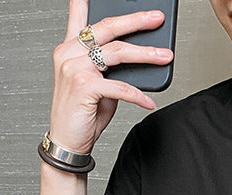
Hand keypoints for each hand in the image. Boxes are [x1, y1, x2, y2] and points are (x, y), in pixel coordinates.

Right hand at [48, 0, 174, 153]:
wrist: (66, 142)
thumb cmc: (80, 116)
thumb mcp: (95, 86)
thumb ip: (108, 69)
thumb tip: (134, 62)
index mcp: (69, 49)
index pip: (79, 14)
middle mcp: (69, 53)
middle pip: (108, 28)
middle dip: (136, 21)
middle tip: (156, 19)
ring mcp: (74, 68)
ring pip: (117, 52)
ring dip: (145, 55)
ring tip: (165, 57)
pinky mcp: (83, 86)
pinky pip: (120, 86)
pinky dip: (138, 96)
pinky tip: (149, 101)